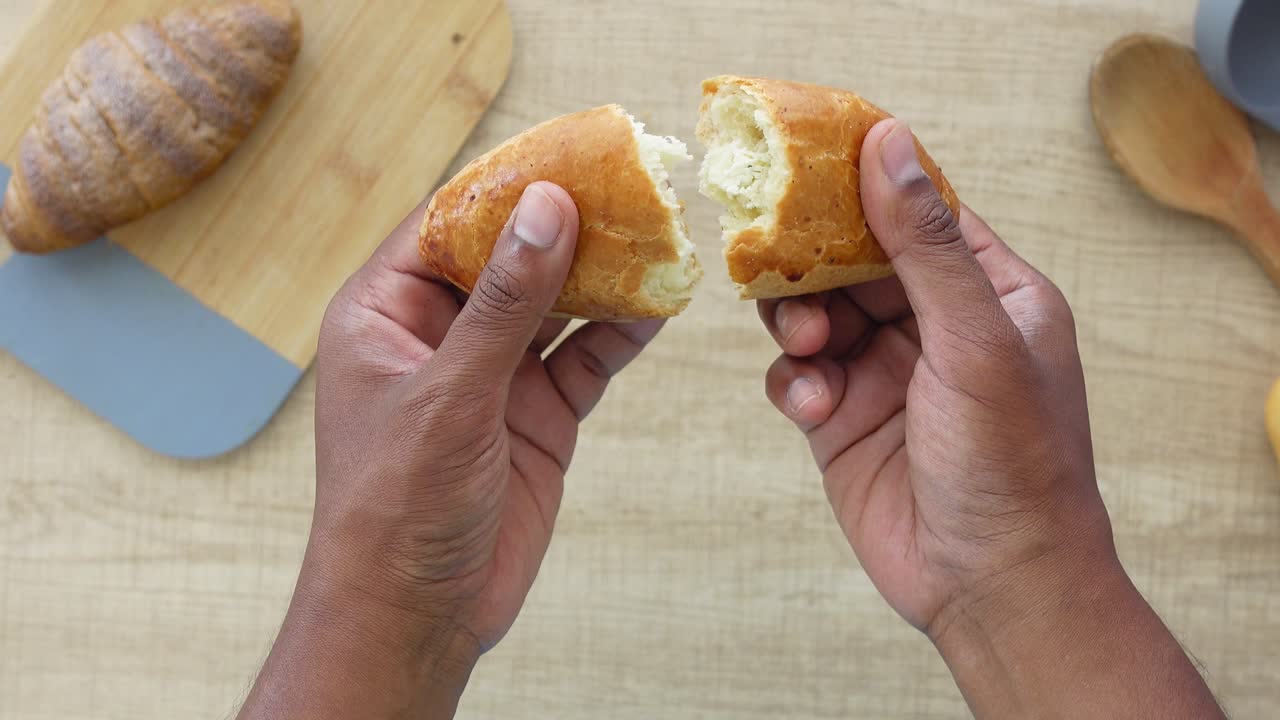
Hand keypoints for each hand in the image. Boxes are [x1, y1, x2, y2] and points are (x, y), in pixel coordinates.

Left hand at [240, 182, 663, 718]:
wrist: (419, 614)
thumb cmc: (396, 505)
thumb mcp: (449, 393)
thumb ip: (503, 302)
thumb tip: (547, 208)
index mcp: (386, 313)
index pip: (446, 224)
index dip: (506, 187)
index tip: (569, 153)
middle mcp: (441, 335)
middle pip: (510, 257)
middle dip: (566, 226)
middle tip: (630, 186)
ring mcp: (493, 375)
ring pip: (555, 304)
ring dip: (603, 276)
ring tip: (657, 235)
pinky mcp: (537, 414)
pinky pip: (585, 358)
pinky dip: (621, 333)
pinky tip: (659, 305)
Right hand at [759, 119, 1223, 717]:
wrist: (989, 586)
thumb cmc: (1012, 463)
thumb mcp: (974, 341)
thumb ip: (925, 245)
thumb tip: (888, 143)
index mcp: (990, 293)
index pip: (922, 214)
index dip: (868, 186)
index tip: (809, 163)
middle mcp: (935, 326)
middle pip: (854, 259)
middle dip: (816, 261)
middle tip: (784, 265)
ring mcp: (884, 373)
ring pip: (814, 311)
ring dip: (798, 320)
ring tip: (806, 344)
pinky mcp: (841, 420)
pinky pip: (795, 375)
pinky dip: (792, 381)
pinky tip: (811, 405)